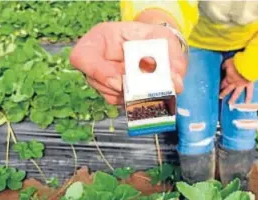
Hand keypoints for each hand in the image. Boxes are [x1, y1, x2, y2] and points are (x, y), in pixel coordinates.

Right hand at [70, 22, 186, 104]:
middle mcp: (97, 60)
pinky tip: (148, 95)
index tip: (119, 81)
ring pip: (109, 95)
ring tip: (150, 90)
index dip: (97, 72)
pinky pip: (121, 103)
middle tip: (141, 90)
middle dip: (120, 89)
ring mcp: (103, 78)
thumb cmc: (156, 38)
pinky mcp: (114, 92)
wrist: (157, 47)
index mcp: (101, 39)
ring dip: (130, 97)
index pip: (81, 58)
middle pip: (95, 82)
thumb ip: (171, 59)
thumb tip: (176, 84)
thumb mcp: (165, 39)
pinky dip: (136, 102)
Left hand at [219, 58, 252, 104]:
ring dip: (233, 99)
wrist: (247, 65)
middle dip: (223, 93)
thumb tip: (223, 67)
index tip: (218, 89)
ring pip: (236, 93)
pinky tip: (246, 102)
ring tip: (230, 103)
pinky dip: (248, 97)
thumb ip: (225, 66)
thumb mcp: (228, 62)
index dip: (220, 86)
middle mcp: (234, 83)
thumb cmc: (237, 62)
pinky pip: (249, 92)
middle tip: (220, 97)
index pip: (223, 83)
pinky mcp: (249, 84)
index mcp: (229, 77)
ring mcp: (241, 85)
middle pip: (227, 89)